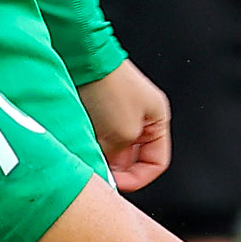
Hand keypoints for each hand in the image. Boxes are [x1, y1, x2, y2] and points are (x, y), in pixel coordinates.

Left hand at [76, 61, 171, 192]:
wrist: (84, 57)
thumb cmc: (109, 88)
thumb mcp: (122, 131)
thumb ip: (120, 156)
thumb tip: (111, 170)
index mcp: (158, 119)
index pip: (157, 162)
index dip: (140, 178)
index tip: (119, 184)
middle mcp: (142, 116)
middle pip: (133, 157)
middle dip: (117, 168)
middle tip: (102, 174)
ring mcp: (120, 112)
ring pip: (114, 148)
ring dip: (102, 156)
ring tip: (90, 156)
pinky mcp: (100, 108)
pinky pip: (99, 136)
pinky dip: (92, 144)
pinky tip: (82, 144)